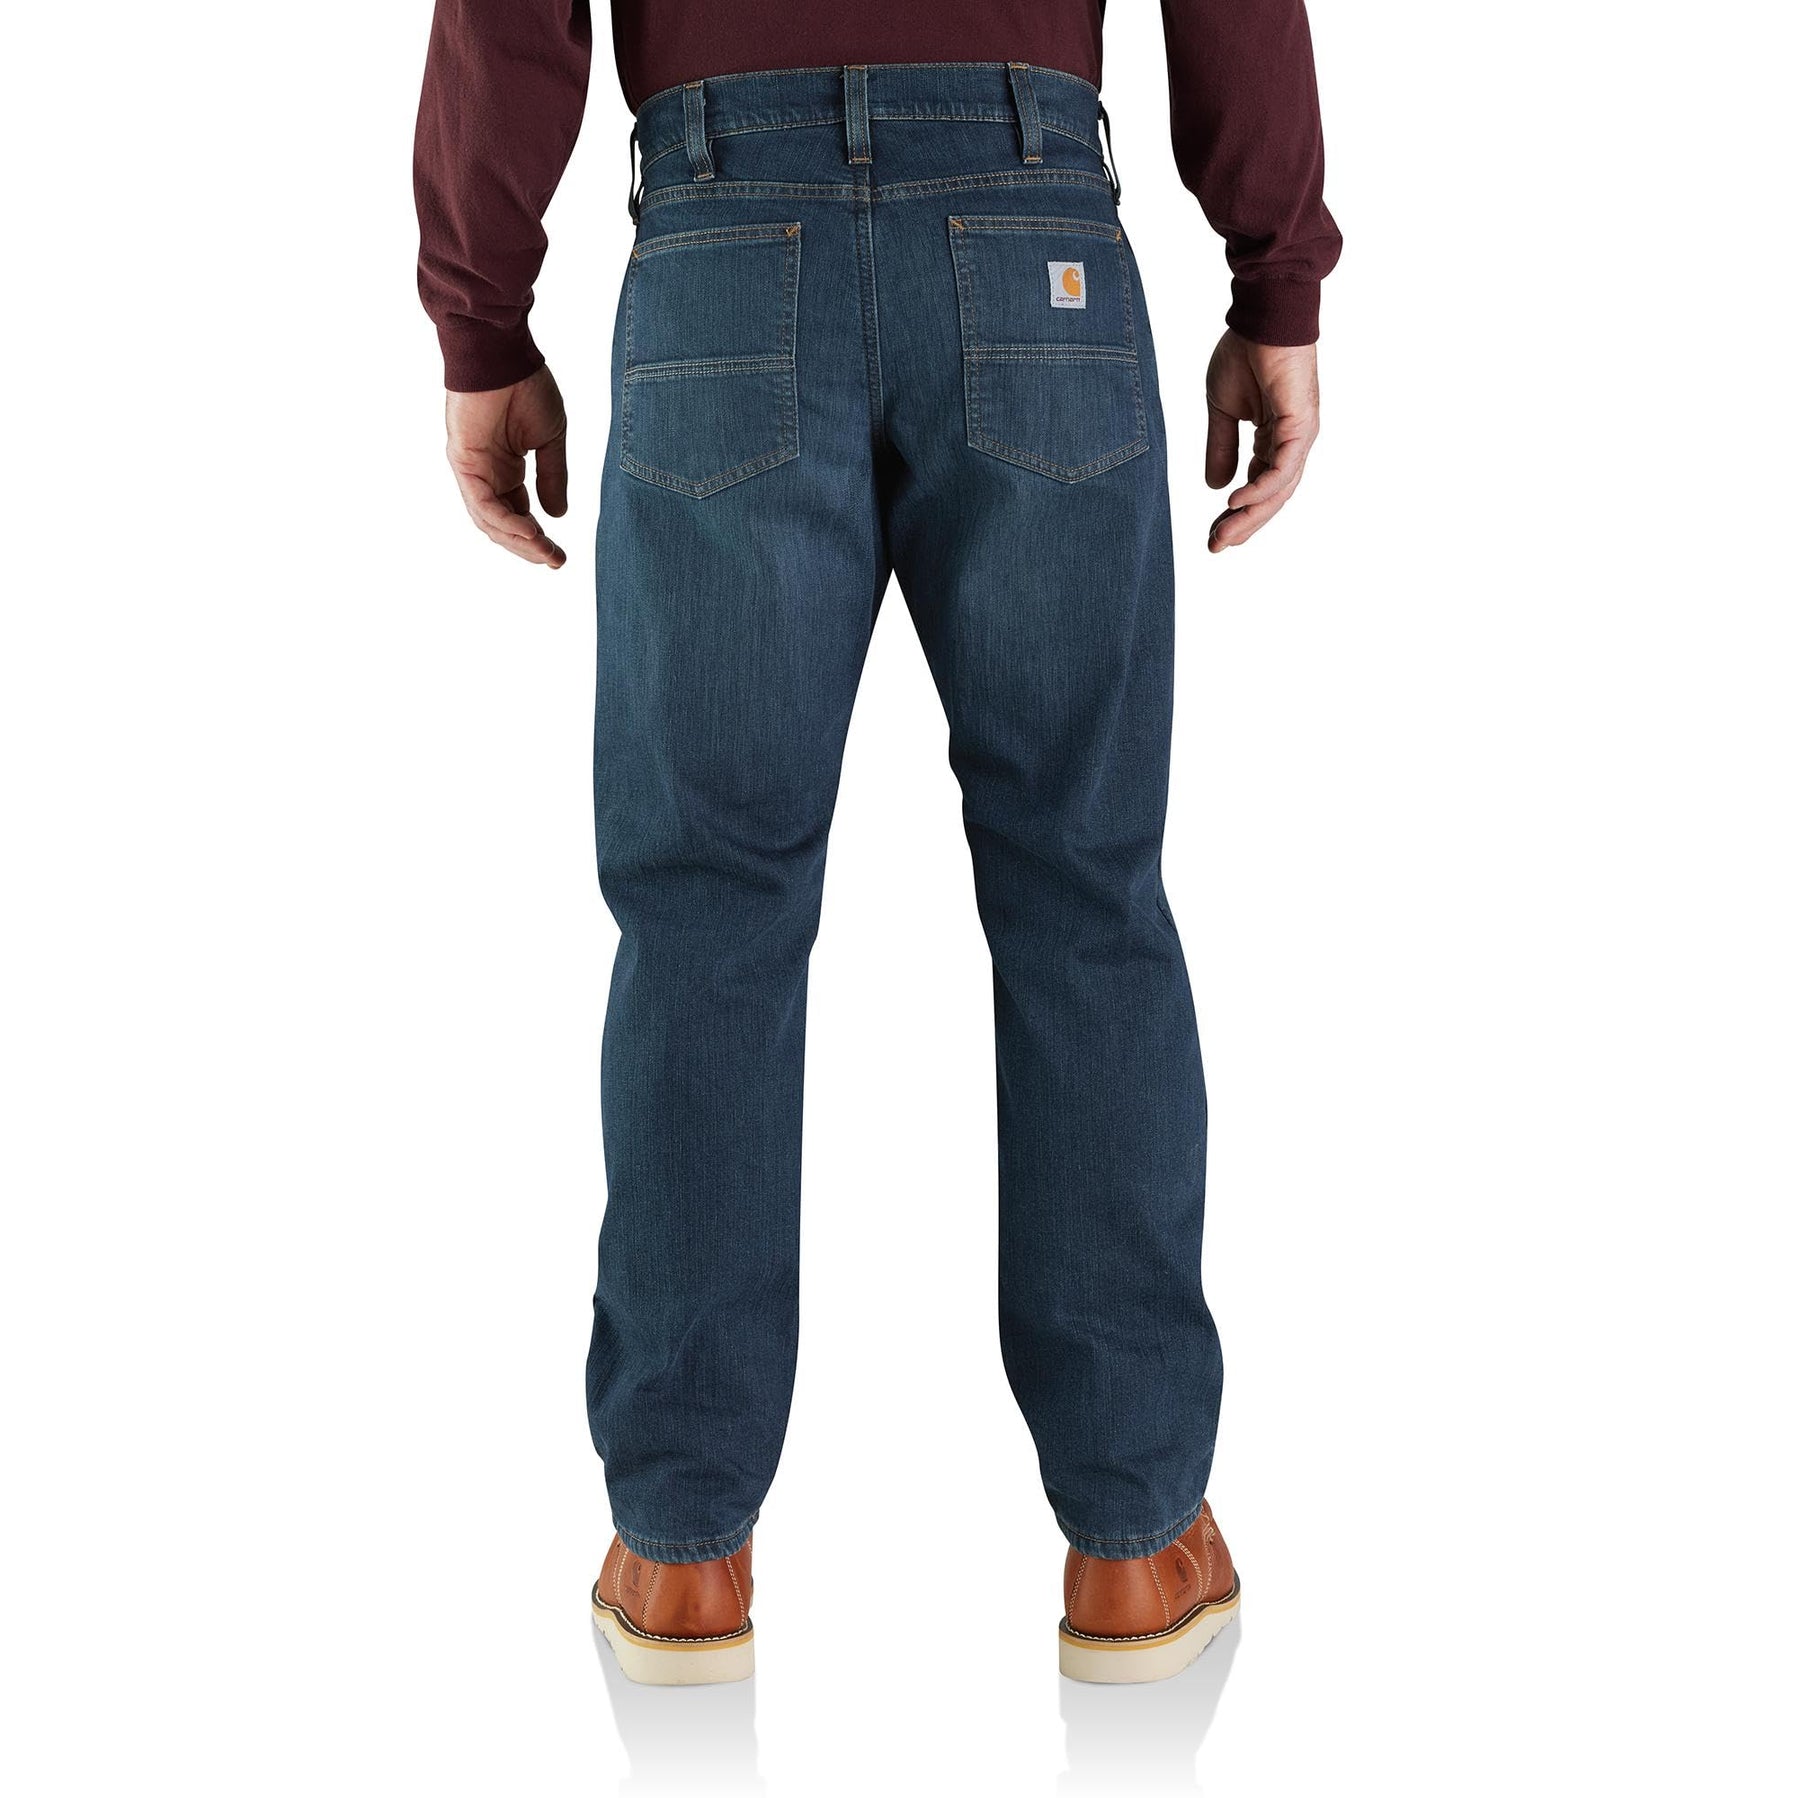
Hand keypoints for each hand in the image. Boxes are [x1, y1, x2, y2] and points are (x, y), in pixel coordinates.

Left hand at [444, 366, 569, 568]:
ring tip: (545, 553)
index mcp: (505, 469)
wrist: (504, 353)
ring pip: (491, 521)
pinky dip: (505, 521)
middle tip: (555, 561)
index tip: (561, 556)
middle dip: (530, 547)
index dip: (538, 538)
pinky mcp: (464, 462)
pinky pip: (483, 503)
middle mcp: (486, 474)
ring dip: (519, 541)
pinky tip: (531, 531)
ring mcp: (472, 470)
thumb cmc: (526, 387)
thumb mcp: (550, 440)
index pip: (518, 515)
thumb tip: (557, 516)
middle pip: (503, 525)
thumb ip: (553, 478)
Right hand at [1204, 332, 1319, 551]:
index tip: (1212, 536)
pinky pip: (1282, 467)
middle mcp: (1291, 442)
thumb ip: (1220, 448)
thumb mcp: (1221, 410)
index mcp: (1273, 438)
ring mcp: (1299, 434)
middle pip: (1271, 497)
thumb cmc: (1244, 353)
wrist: (1260, 316)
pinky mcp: (1299, 424)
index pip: (1257, 487)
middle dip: (1243, 524)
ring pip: (1279, 489)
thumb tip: (1215, 486)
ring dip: (1251, 515)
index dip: (1235, 514)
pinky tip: (1237, 502)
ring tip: (1225, 534)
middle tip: (1216, 547)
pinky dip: (1261, 488)